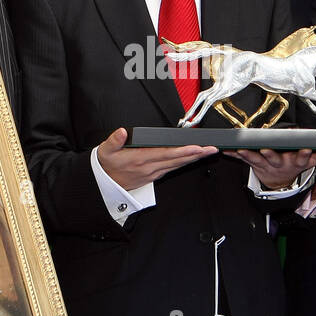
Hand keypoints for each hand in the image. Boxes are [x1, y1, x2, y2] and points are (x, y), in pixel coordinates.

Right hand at [97, 127, 216, 190]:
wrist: (104, 184)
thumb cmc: (107, 165)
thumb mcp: (105, 150)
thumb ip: (114, 140)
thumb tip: (122, 132)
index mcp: (140, 159)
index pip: (166, 154)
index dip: (182, 151)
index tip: (196, 147)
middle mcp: (149, 167)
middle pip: (177, 160)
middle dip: (195, 154)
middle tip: (210, 149)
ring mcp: (153, 173)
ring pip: (177, 165)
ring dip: (193, 159)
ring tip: (207, 152)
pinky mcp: (154, 175)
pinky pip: (173, 169)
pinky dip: (184, 163)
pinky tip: (193, 159)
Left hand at [229, 147, 315, 190]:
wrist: (279, 180)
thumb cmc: (294, 163)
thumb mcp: (310, 161)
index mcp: (294, 161)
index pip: (301, 157)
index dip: (303, 153)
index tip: (306, 148)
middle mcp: (280, 162)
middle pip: (275, 158)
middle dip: (271, 154)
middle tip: (267, 149)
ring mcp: (266, 163)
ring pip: (256, 158)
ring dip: (248, 154)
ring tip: (241, 149)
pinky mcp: (254, 162)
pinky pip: (243, 158)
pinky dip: (233, 154)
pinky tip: (226, 149)